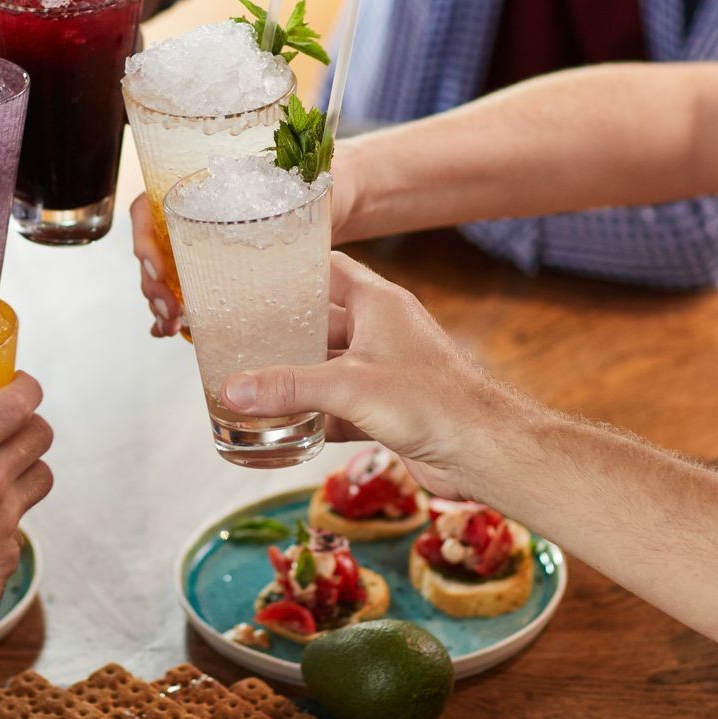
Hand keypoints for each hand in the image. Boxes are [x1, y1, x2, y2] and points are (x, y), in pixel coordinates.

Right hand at [0, 374, 54, 642]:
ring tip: (6, 478)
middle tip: (12, 432)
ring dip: (29, 471)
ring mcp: (6, 517)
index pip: (17, 400)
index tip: (18, 387)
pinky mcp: (11, 553)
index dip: (25, 388)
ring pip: (43, 476)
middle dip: (31, 427)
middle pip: (41, 433)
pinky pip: (20, 526)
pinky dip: (7, 524)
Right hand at [135, 152, 361, 336]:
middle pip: (151, 252)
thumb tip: (314, 187)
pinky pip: (183, 295)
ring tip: (172, 326)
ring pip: (161, 279)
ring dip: (160, 305)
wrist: (325, 199)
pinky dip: (174, 316)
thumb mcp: (290, 175)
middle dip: (152, 287)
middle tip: (170, 311)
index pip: (146, 211)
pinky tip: (174, 332)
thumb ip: (290, 179)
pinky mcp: (212, 275)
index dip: (143, 241)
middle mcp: (188, 219)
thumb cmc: (302, 179)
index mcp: (194, 190)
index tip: (158, 270)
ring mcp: (197, 250)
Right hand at [217, 253, 516, 501]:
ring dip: (294, 378)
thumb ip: (288, 386)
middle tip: (236, 335)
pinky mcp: (386, 409)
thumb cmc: (431, 400)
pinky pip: (338, 407)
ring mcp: (384, 371)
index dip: (292, 268)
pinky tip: (280, 428)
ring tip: (247, 381)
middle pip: (320, 321)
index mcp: (377, 303)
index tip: (252, 274)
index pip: (328, 268)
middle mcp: (381, 330)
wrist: (485, 451)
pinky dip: (312, 417)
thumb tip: (232, 388)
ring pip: (327, 367)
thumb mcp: (349, 385)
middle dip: (282, 331)